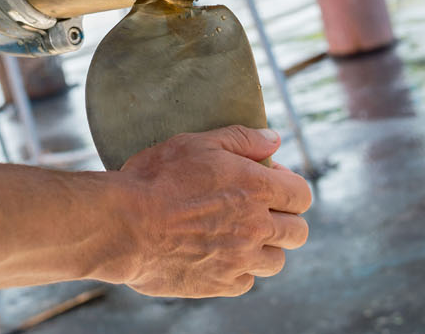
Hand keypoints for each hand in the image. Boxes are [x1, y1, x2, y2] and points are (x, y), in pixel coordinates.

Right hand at [105, 126, 312, 297]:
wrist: (123, 225)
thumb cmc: (155, 178)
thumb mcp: (196, 143)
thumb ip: (242, 139)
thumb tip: (275, 139)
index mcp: (255, 188)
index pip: (302, 195)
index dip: (290, 188)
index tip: (267, 184)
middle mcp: (256, 227)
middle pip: (298, 232)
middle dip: (285, 219)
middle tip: (259, 212)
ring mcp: (240, 259)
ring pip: (276, 261)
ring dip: (265, 248)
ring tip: (239, 236)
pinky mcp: (220, 284)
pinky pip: (246, 282)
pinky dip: (238, 271)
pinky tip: (217, 255)